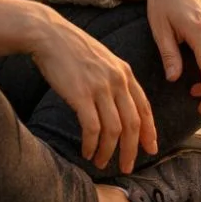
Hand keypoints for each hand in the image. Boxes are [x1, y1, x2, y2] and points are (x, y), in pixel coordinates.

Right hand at [28, 13, 158, 173]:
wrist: (49, 35)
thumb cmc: (72, 49)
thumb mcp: (103, 60)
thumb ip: (115, 79)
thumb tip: (120, 106)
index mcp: (125, 72)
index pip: (144, 108)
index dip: (149, 131)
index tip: (151, 148)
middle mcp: (117, 80)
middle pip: (132, 123)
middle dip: (132, 149)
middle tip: (128, 166)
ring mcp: (100, 87)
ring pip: (114, 130)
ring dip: (108, 151)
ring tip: (102, 162)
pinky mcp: (81, 95)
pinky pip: (92, 128)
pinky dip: (91, 145)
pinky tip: (87, 152)